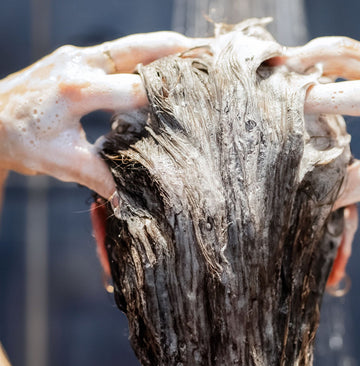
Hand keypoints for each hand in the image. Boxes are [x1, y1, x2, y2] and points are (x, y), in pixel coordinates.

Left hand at [0, 32, 195, 198]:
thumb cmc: (21, 140)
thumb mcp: (62, 163)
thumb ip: (101, 177)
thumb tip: (133, 200)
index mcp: (75, 90)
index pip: (134, 90)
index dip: (167, 97)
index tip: (197, 101)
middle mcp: (79, 63)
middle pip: (138, 49)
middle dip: (177, 50)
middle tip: (211, 51)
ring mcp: (78, 56)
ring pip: (131, 45)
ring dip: (164, 48)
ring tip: (197, 50)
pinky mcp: (78, 58)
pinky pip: (119, 52)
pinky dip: (146, 56)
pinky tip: (163, 62)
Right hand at [286, 37, 359, 207]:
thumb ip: (358, 182)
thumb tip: (320, 195)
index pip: (344, 94)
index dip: (309, 102)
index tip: (279, 110)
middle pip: (344, 52)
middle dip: (305, 57)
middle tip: (274, 67)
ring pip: (351, 49)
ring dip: (317, 54)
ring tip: (287, 66)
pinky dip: (334, 62)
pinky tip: (317, 75)